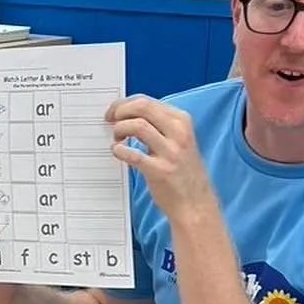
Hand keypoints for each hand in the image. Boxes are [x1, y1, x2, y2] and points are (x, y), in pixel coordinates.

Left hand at [108, 96, 213, 221]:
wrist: (194, 202)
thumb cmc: (182, 172)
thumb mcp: (177, 141)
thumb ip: (158, 127)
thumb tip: (129, 117)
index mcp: (181, 121)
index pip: (147, 101)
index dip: (124, 104)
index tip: (113, 112)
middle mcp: (178, 132)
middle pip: (142, 108)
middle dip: (120, 111)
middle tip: (109, 121)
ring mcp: (170, 151)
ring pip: (138, 126)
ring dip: (119, 130)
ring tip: (116, 140)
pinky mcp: (160, 170)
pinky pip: (134, 155)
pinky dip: (120, 151)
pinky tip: (116, 152)